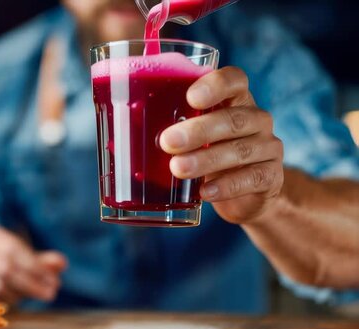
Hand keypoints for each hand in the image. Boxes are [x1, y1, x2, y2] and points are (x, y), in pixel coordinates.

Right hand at [0, 224, 67, 304]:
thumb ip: (42, 259)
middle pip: (6, 268)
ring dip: (22, 293)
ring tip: (40, 294)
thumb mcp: (23, 255)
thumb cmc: (5, 259)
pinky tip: (22, 298)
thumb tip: (61, 263)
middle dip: (32, 283)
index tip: (54, 281)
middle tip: (51, 292)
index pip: (13, 250)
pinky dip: (9, 299)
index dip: (36, 266)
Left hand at [160, 67, 283, 223]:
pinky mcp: (271, 177)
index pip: (235, 80)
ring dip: (206, 159)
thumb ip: (166, 124)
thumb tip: (112, 122)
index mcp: (234, 101)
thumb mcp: (191, 136)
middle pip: (234, 118)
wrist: (245, 193)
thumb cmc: (207, 153)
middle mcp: (256, 119)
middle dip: (199, 130)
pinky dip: (226, 186)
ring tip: (177, 168)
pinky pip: (252, 178)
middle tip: (167, 141)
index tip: (190, 96)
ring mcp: (267, 147)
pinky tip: (204, 192)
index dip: (215, 84)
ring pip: (240, 150)